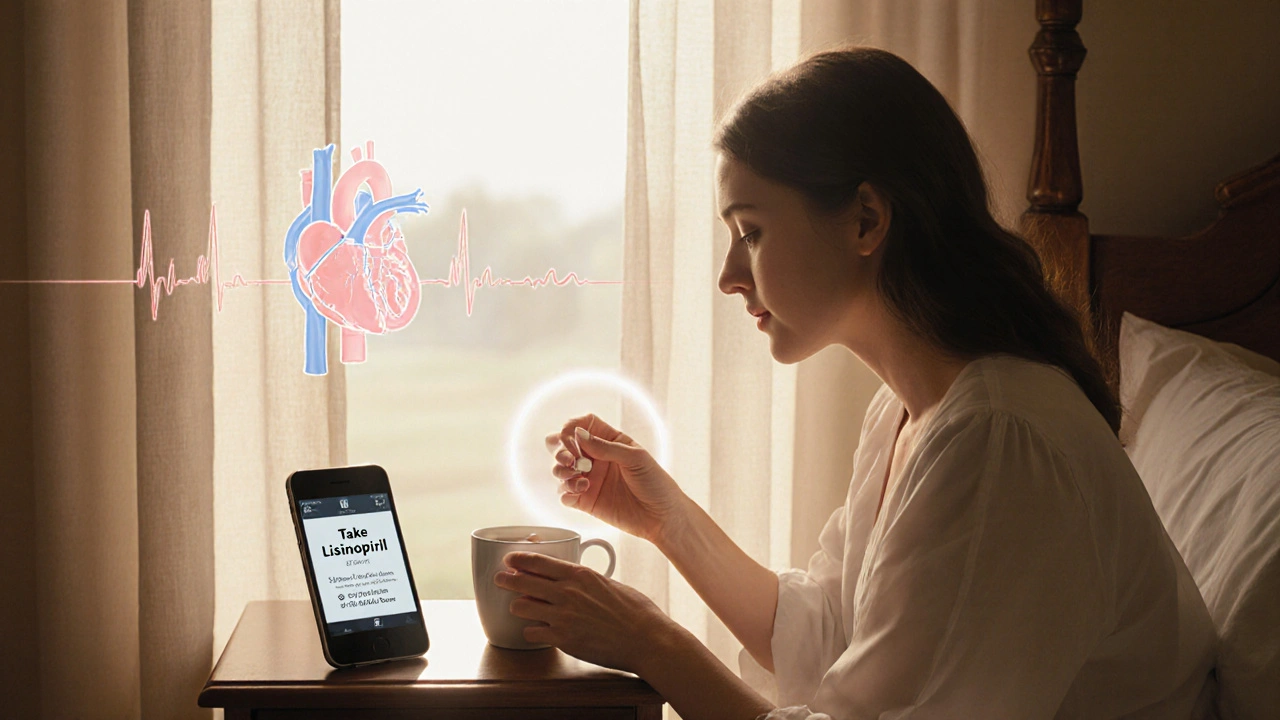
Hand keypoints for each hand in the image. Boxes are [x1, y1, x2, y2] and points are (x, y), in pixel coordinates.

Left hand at [494, 550, 672, 673]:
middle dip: (506, 580)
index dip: (519, 559)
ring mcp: (562, 616)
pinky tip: (538, 631)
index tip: (510, 559)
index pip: (539, 562)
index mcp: (579, 575)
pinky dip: (532, 632)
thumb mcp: (608, 583)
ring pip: (521, 606)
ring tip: (521, 608)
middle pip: (522, 581)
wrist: (646, 638)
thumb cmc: (635, 611)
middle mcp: (567, 592)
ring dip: (519, 607)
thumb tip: (571, 580)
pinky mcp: (563, 639)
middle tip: (500, 579)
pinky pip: (532, 633)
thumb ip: (585, 581)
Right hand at [545, 413, 685, 543]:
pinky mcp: (586, 501)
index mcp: (609, 442)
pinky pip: (564, 494)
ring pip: (560, 469)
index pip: (582, 425)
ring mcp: (589, 479)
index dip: (571, 428)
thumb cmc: (657, 484)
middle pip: (563, 445)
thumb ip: (605, 446)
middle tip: (570, 460)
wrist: (663, 517)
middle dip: (560, 450)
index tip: (572, 439)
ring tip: (578, 478)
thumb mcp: (636, 458)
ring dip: (561, 471)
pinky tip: (581, 491)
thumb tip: (578, 434)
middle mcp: (596, 458)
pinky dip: (565, 491)